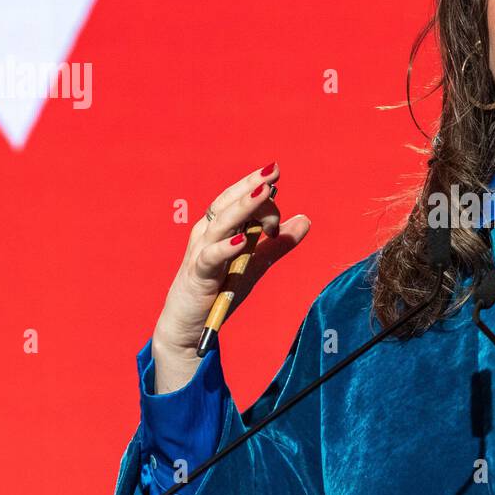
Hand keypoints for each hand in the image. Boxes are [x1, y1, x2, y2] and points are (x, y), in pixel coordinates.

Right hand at [152, 162, 310, 363]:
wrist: (189, 325)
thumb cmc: (220, 289)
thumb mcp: (255, 263)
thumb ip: (278, 243)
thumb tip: (305, 219)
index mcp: (219, 227)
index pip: (238, 199)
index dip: (260, 193)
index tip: (278, 194)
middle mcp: (206, 234)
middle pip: (228, 203)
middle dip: (251, 185)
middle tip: (273, 169)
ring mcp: (199, 254)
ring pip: (220, 224)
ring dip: (243, 208)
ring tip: (262, 192)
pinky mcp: (197, 277)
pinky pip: (210, 258)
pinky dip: (225, 248)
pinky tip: (242, 240)